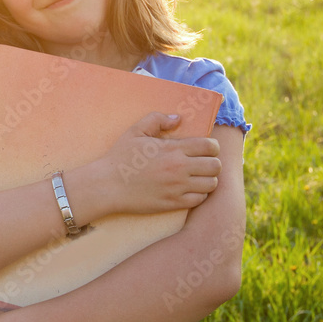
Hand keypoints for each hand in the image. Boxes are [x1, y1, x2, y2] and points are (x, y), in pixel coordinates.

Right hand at [95, 112, 221, 213]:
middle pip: (215, 166)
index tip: (205, 148)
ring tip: (198, 177)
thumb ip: (157, 119)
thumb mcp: (135, 131)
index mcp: (173, 149)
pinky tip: (189, 189)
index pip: (210, 146)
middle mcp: (179, 168)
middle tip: (202, 163)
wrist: (107, 185)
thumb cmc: (120, 157)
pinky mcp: (173, 203)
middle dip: (212, 162)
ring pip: (211, 184)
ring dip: (207, 179)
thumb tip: (177, 119)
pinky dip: (199, 194)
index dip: (212, 146)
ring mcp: (177, 187)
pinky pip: (200, 199)